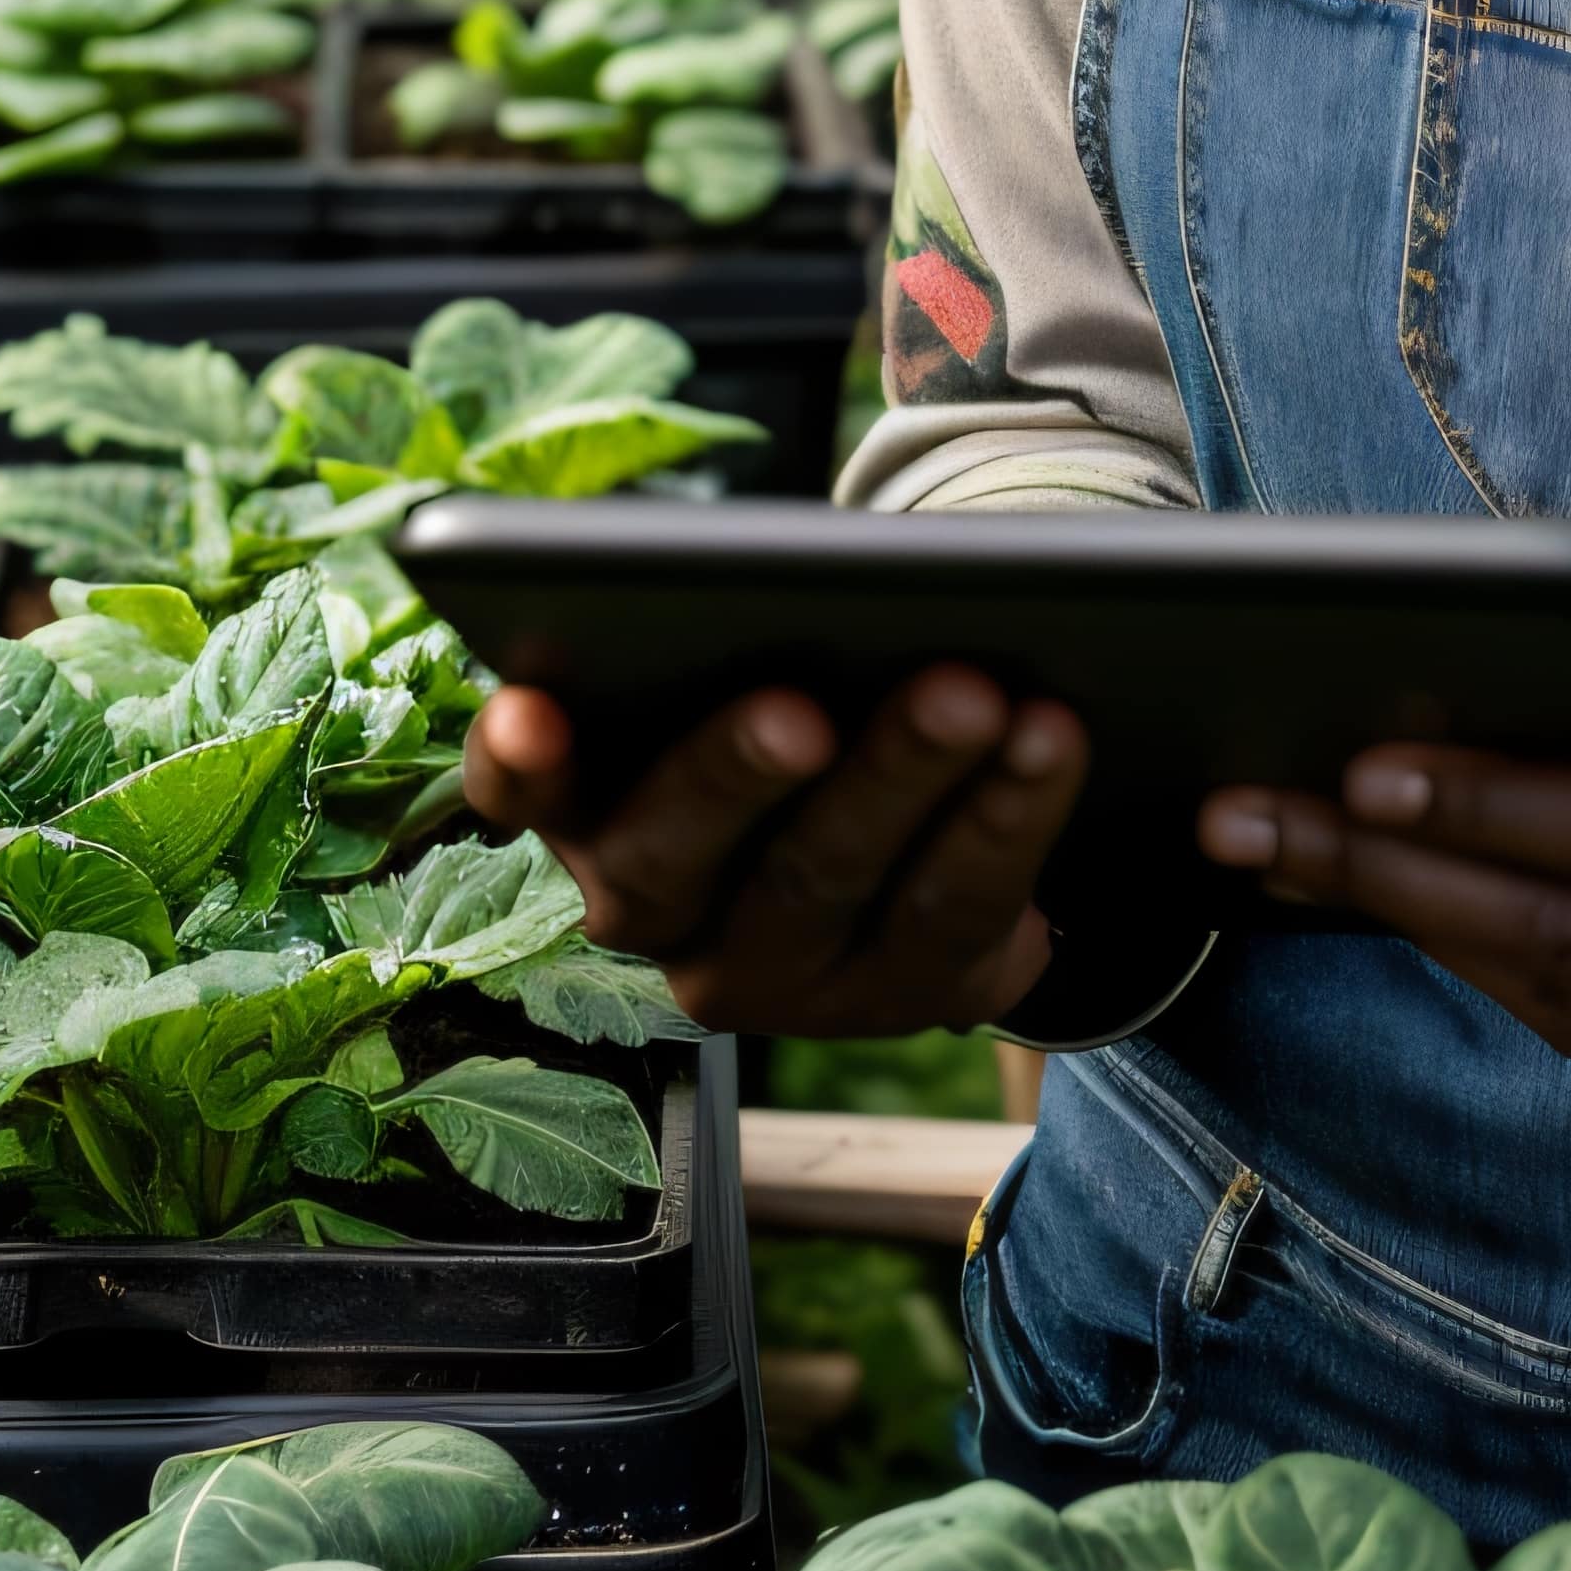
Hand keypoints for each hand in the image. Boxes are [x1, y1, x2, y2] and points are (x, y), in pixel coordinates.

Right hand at [461, 666, 1088, 1033]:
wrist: (923, 821)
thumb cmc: (803, 685)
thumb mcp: (742, 659)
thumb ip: (722, 623)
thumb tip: (775, 577)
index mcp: (590, 808)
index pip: (523, 795)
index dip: (519, 761)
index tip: (530, 708)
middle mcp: (662, 915)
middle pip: (678, 858)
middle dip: (735, 774)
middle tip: (796, 708)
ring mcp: (783, 976)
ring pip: (828, 883)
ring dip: (904, 780)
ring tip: (971, 691)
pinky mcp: (909, 993)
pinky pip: (960, 909)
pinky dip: (1010, 816)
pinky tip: (1050, 738)